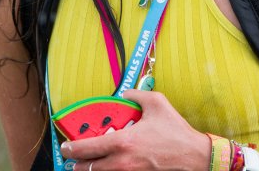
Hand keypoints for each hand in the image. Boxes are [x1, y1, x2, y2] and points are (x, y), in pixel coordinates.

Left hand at [61, 90, 210, 170]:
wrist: (194, 156)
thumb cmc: (175, 132)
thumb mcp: (156, 103)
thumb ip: (136, 95)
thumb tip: (125, 93)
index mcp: (123, 142)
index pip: (87, 148)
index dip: (71, 149)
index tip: (65, 147)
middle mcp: (121, 161)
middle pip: (88, 167)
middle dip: (76, 163)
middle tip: (71, 157)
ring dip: (90, 170)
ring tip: (87, 164)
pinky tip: (108, 166)